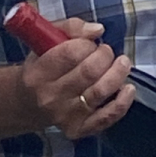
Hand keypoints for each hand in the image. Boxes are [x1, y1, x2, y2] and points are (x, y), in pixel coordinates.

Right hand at [18, 17, 135, 140]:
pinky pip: (107, 117)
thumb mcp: (47, 41)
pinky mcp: (78, 128)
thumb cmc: (42, 66)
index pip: (70, 53)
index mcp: (38, 73)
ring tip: (122, 63)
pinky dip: (123, 102)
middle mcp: (50, 97)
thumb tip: (98, 30)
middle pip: (89, 72)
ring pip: (101, 92)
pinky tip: (128, 88)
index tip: (91, 43)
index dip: (88, 44)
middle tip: (107, 52)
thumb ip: (71, 27)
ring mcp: (65, 115)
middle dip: (106, 56)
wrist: (27, 103)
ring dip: (118, 73)